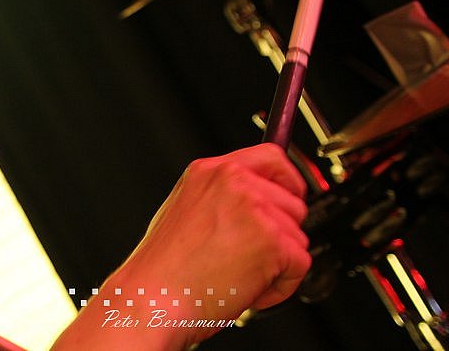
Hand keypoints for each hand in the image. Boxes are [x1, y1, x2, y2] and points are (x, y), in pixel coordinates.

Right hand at [53, 143, 310, 350]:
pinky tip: (247, 286)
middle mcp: (234, 182)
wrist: (154, 298)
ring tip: (239, 273)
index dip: (286, 181)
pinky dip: (280, 285)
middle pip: (293, 200)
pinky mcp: (273, 241)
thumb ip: (222, 197)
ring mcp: (255, 209)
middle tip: (249, 253)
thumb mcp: (186, 210)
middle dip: (281, 231)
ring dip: (279, 261)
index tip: (289, 196)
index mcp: (210, 171)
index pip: (272, 157)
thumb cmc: (163, 268)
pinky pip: (300, 264)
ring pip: (298, 235)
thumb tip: (254, 201)